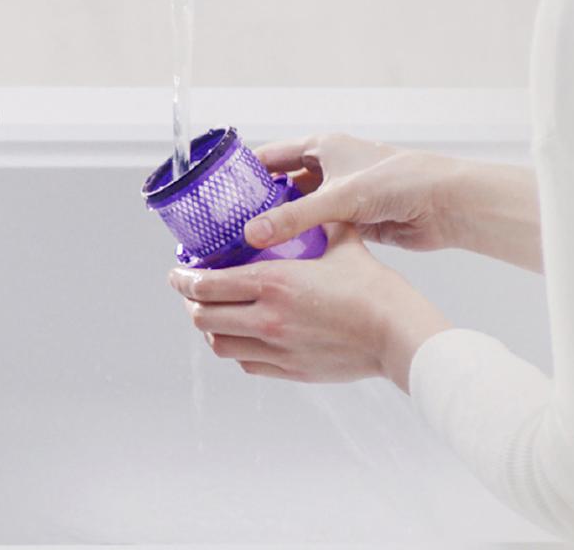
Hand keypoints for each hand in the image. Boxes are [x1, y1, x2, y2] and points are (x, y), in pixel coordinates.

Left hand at [167, 225, 451, 390]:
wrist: (396, 335)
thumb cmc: (374, 288)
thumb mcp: (344, 242)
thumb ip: (318, 222)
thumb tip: (307, 203)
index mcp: (274, 283)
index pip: (206, 286)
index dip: (183, 279)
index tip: (178, 273)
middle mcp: (267, 319)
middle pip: (203, 318)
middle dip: (190, 304)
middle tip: (191, 293)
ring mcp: (277, 349)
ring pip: (220, 346)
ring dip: (210, 330)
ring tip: (214, 316)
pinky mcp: (290, 370)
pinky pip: (247, 363)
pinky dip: (237, 349)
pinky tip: (245, 337)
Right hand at [246, 134, 465, 252]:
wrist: (445, 204)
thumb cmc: (398, 183)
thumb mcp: (339, 198)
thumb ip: (294, 217)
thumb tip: (251, 236)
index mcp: (322, 147)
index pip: (269, 157)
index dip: (242, 174)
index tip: (214, 196)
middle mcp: (329, 168)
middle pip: (281, 187)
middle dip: (257, 207)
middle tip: (226, 232)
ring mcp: (341, 195)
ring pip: (299, 212)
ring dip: (279, 229)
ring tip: (247, 251)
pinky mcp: (354, 221)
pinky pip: (318, 231)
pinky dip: (302, 244)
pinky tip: (282, 263)